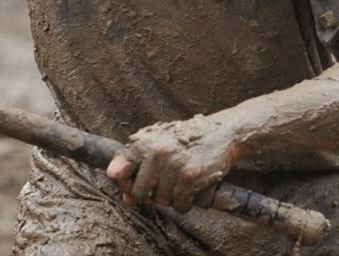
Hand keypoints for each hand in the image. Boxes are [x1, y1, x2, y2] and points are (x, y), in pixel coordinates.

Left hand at [105, 114, 240, 212]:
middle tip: (164, 186)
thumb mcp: (160, 146)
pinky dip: (186, 203)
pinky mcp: (189, 178)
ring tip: (180, 183)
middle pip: (139, 193)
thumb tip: (128, 199)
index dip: (123, 183)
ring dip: (171, 198)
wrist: (222, 132)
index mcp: (143, 143)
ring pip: (161, 201)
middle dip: (151, 194)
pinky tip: (191, 190)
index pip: (115, 171)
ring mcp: (172, 166)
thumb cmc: (188, 139)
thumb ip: (140, 169)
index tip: (132, 186)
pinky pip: (180, 205)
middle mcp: (155, 153)